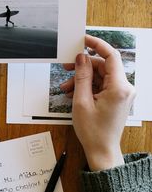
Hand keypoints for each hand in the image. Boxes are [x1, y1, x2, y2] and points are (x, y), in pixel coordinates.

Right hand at [61, 35, 135, 170]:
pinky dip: (88, 87)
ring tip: (66, 89)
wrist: (102, 151)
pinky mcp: (117, 99)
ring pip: (101, 77)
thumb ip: (81, 76)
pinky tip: (74, 93)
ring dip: (83, 80)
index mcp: (119, 88)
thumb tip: (81, 58)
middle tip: (66, 67)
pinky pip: (102, 86)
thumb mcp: (82, 102)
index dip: (96, 44)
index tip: (84, 40)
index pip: (111, 56)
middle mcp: (124, 89)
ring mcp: (121, 94)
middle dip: (83, 67)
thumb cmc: (94, 132)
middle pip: (103, 66)